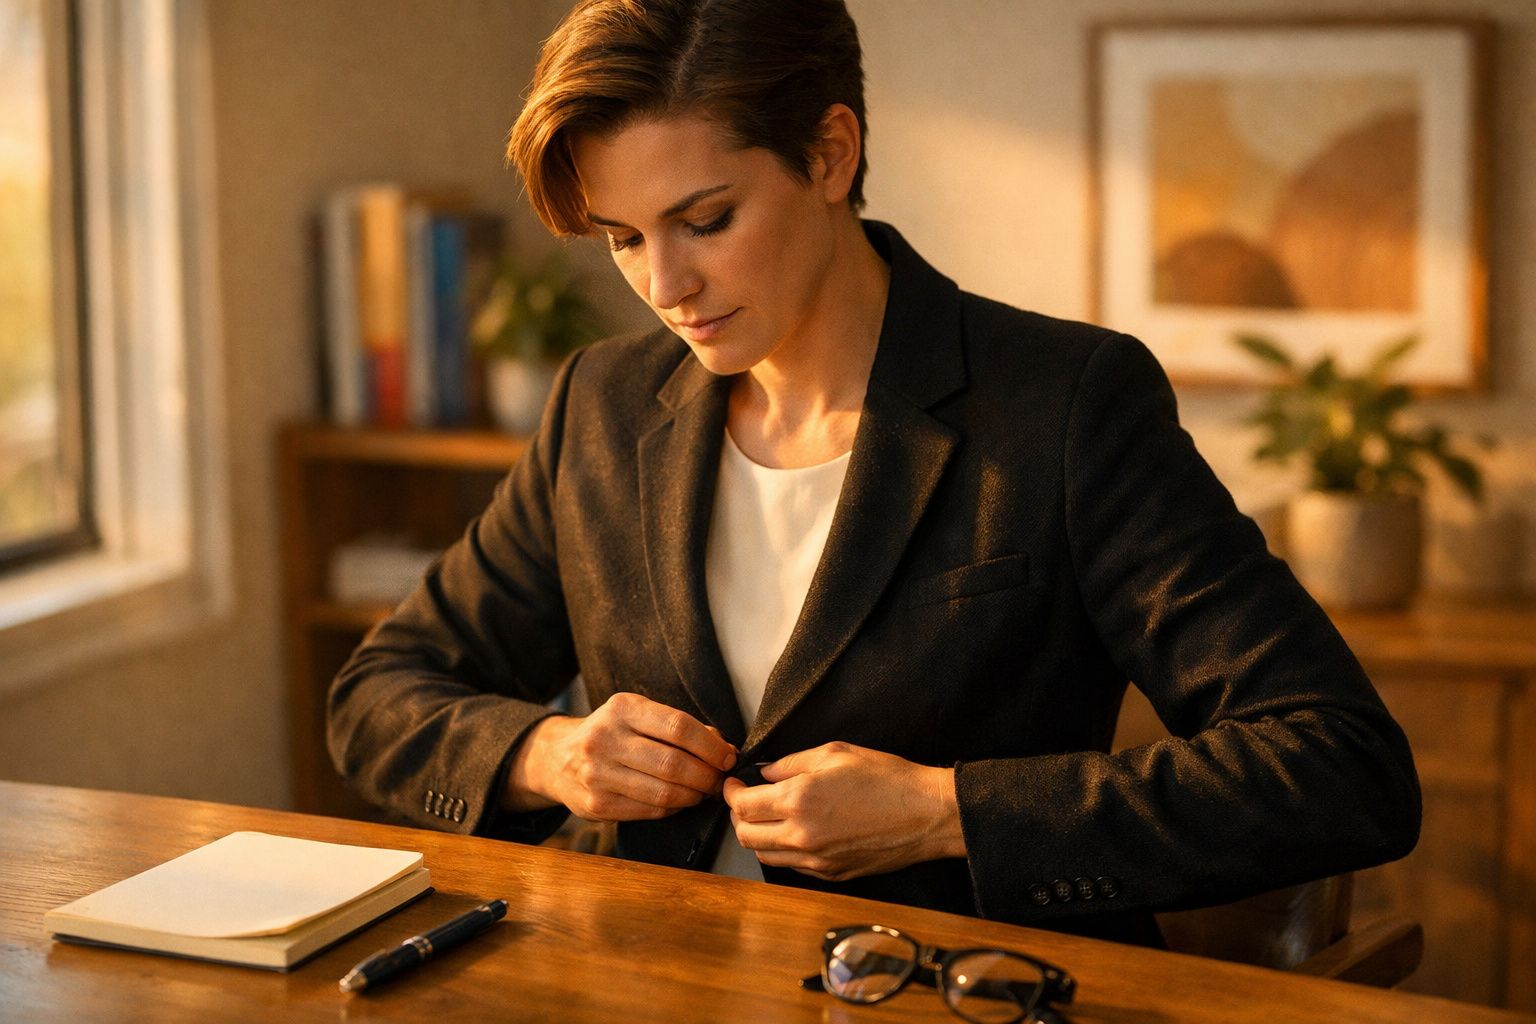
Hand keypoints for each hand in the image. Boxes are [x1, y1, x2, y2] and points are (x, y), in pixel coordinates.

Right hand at [505, 692, 736, 820]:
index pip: (678, 726)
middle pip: (673, 764)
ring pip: (663, 793)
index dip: (710, 746)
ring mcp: (597, 775)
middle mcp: (605, 739)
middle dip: (706, 776)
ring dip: (693, 796)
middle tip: (718, 779)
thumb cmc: (610, 734)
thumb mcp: (637, 715)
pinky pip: (649, 811)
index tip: (727, 756)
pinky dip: (672, 809)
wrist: (557, 758)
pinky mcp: (596, 805)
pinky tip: (678, 801)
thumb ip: (678, 727)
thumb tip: (723, 748)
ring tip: (702, 791)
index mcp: (622, 709)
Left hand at [722, 741, 964, 880]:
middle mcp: (802, 835)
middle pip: (745, 835)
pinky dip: (782, 851)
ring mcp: (816, 860)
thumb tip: (767, 773)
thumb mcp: (836, 753)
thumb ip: (792, 763)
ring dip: (757, 836)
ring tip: (765, 817)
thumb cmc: (887, 779)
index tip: (733, 783)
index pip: (742, 805)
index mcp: (799, 799)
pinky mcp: (831, 874)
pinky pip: (791, 867)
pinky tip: (792, 832)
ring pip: (764, 856)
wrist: (926, 815)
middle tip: (744, 799)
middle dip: (737, 816)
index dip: (730, 793)